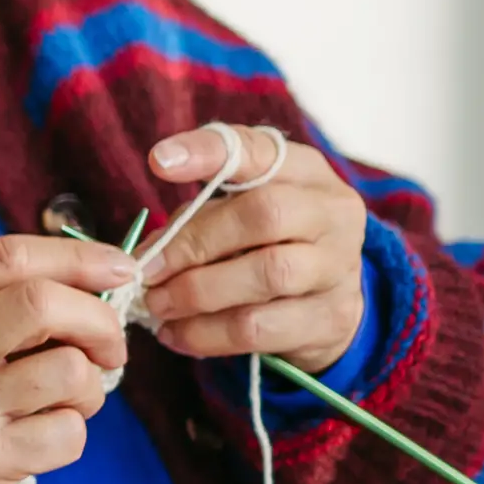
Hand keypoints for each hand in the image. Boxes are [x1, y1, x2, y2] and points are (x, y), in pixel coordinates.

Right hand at [0, 236, 142, 483]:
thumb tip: (98, 279)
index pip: (7, 257)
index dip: (78, 257)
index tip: (120, 269)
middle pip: (41, 302)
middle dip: (99, 321)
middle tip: (109, 346)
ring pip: (69, 369)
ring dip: (91, 387)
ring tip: (65, 401)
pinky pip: (69, 431)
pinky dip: (72, 434)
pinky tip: (42, 439)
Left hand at [137, 126, 367, 371]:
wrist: (326, 298)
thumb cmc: (265, 243)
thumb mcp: (236, 211)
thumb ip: (195, 217)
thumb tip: (144, 254)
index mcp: (304, 171)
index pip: (258, 149)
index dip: (207, 153)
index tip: (158, 162)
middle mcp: (331, 213)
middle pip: (264, 215)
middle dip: (193, 244)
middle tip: (146, 270)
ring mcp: (339, 267)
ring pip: (267, 275)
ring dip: (197, 294)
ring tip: (156, 305)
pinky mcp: (330, 319)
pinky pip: (262, 329)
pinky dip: (207, 334)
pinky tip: (176, 334)